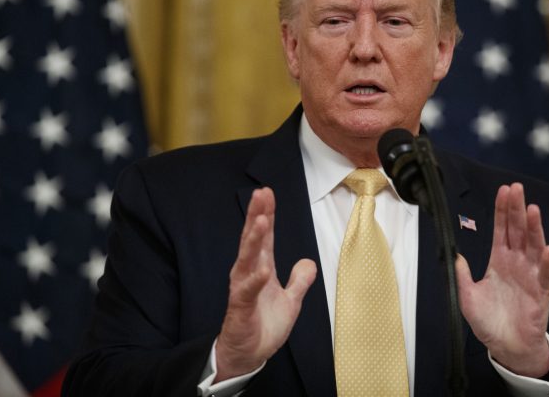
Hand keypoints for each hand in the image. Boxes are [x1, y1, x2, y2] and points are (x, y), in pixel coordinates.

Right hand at [215, 187, 316, 380]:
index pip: (265, 237)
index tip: (268, 192)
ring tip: (262, 220)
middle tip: (261, 194)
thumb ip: (299, 281)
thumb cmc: (264, 326)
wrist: (248, 355)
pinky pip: (248, 292)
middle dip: (257, 216)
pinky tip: (263, 269)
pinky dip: (255, 280)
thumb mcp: (290, 301)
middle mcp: (249, 273)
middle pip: (253, 239)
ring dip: (254, 239)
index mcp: (261, 268)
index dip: (267, 214)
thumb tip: (308, 262)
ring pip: (247, 259)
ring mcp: (243, 289)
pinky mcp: (241, 308)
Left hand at [455, 183, 548, 377]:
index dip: (502, 210)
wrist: (506, 347)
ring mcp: (530, 276)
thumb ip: (462, 275)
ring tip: (531, 210)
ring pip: (534, 247)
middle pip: (518, 231)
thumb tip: (455, 255)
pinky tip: (547, 249)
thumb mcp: (467, 297)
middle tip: (517, 188)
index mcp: (499, 261)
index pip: (501, 230)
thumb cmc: (489, 322)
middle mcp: (517, 263)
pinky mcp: (541, 293)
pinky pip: (545, 276)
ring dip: (534, 228)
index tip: (503, 191)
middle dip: (516, 209)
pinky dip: (547, 263)